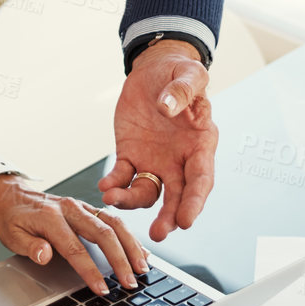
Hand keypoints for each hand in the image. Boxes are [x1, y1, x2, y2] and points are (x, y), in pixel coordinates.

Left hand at [0, 172, 147, 295]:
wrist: (11, 196)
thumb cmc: (13, 218)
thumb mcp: (12, 236)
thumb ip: (29, 246)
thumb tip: (44, 255)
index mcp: (51, 217)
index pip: (75, 248)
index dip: (90, 270)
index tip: (102, 288)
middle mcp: (70, 208)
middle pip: (103, 233)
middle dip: (120, 260)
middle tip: (130, 282)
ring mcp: (82, 207)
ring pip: (114, 223)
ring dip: (131, 246)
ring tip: (143, 268)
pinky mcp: (88, 209)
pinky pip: (113, 220)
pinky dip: (129, 236)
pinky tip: (139, 251)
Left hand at [98, 41, 218, 242]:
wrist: (155, 71)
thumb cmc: (180, 73)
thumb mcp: (190, 74)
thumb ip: (183, 90)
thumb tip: (168, 107)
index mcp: (200, 144)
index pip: (201, 179)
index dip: (194, 202)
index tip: (186, 221)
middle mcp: (179, 160)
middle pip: (176, 197)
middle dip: (168, 217)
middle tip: (159, 234)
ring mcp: (154, 161)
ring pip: (146, 192)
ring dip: (131, 201)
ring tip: (113, 199)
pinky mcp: (130, 155)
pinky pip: (122, 176)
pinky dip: (113, 184)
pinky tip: (104, 186)